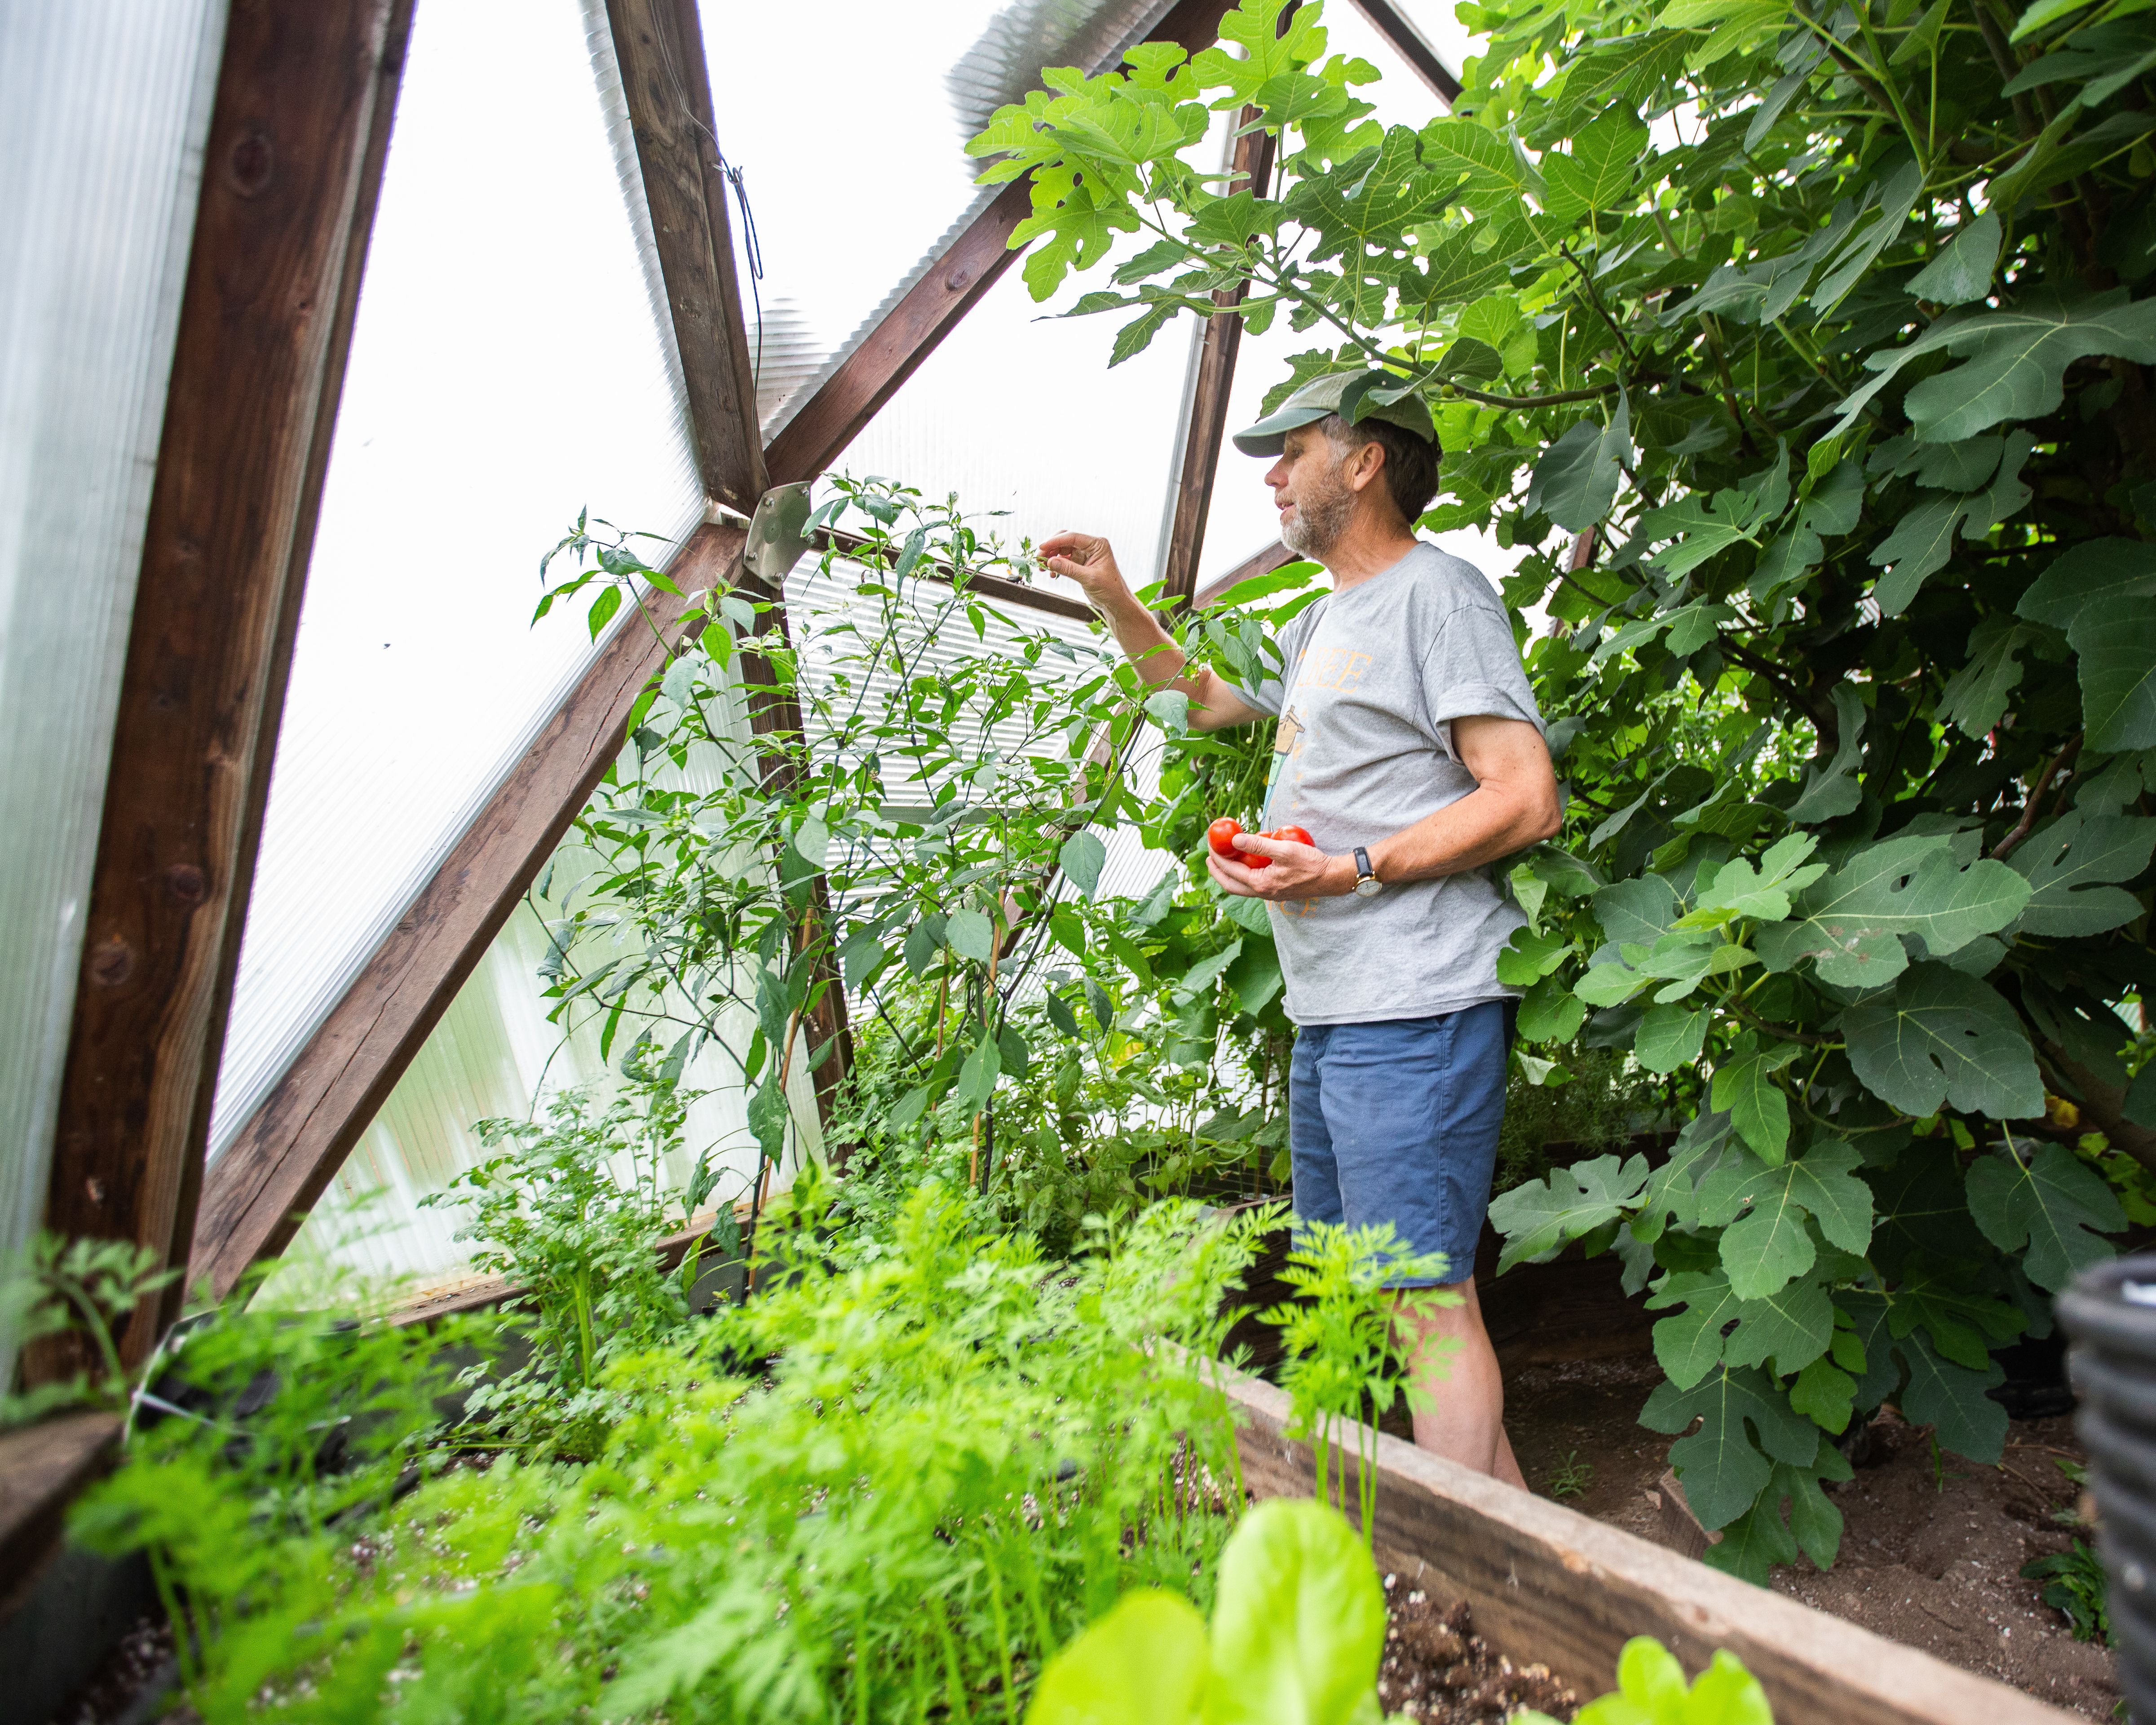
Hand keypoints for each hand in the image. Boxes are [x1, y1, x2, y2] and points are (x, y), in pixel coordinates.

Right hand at [1038, 531, 1128, 608]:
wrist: (1115, 602)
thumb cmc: (1109, 589)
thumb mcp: (1088, 578)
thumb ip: (1069, 569)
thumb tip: (1049, 561)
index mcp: (1098, 544)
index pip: (1073, 537)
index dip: (1055, 541)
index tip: (1042, 547)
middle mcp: (1091, 546)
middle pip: (1065, 540)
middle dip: (1051, 547)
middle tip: (1039, 558)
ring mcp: (1085, 554)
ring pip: (1062, 549)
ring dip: (1051, 557)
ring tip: (1043, 568)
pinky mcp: (1080, 563)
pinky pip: (1064, 560)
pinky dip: (1056, 564)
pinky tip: (1052, 573)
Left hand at [1207, 832, 1354, 900]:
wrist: (1332, 878)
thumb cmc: (1311, 864)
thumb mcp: (1284, 850)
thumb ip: (1258, 846)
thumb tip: (1234, 841)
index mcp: (1261, 884)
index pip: (1231, 871)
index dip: (1218, 857)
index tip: (1211, 845)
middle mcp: (1262, 893)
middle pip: (1230, 885)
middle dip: (1217, 871)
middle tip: (1209, 857)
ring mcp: (1269, 894)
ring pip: (1240, 887)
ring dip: (1229, 874)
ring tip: (1223, 860)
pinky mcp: (1276, 891)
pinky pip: (1252, 885)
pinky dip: (1243, 875)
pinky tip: (1246, 863)